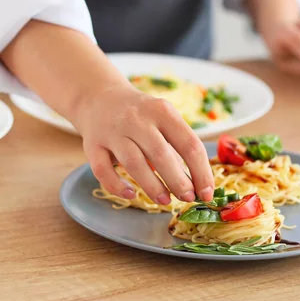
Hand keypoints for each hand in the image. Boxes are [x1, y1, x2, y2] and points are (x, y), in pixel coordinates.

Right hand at [73, 86, 214, 203]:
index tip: (207, 193)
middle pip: (161, 154)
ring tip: (165, 201)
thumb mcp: (162, 119)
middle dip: (178, 182)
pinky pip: (103, 170)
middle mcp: (136, 119)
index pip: (189, 144)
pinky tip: (131, 195)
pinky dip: (117, 186)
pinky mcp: (92, 145)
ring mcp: (112, 132)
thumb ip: (177, 146)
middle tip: (188, 198)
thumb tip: (197, 184)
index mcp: (162, 111)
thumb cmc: (140, 115)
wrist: (99, 98)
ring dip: (153, 187)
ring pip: (134, 163)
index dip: (201, 172)